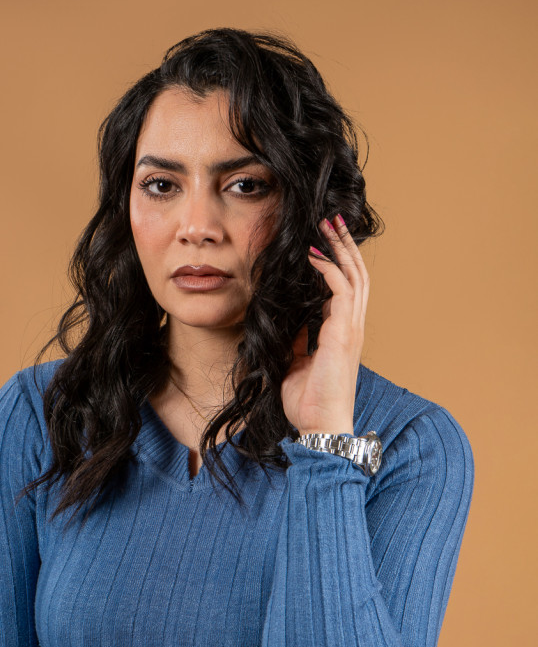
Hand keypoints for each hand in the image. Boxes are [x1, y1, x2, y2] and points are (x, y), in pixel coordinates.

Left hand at [280, 216, 369, 436]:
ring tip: (328, 225)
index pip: (346, 288)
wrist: (320, 426)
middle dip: (344, 245)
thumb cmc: (309, 402)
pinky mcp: (344, 334)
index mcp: (342, 332)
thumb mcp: (296, 364)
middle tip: (331, 220)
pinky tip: (315, 256)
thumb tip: (291, 325)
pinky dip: (329, 269)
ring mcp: (351, 329)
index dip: (338, 262)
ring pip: (354, 276)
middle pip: (356, 274)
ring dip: (340, 248)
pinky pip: (341, 291)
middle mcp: (352, 326)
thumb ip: (298, 342)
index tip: (323, 242)